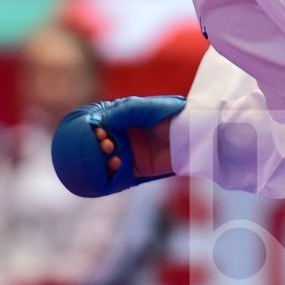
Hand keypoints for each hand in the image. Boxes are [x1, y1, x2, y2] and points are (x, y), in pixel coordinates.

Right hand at [51, 96, 185, 196]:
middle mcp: (126, 137)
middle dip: (98, 146)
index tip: (98, 132)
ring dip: (103, 161)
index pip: (101, 125)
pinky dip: (110, 176)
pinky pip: (118, 176)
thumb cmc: (167, 115)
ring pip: (107, 160)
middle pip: (101, 144)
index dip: (95, 130)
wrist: (190, 135)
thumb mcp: (139, 108)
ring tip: (113, 158)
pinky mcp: (138, 170)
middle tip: (106, 145)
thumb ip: (119, 114)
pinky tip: (111, 170)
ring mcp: (131, 154)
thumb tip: (98, 125)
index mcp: (124, 119)